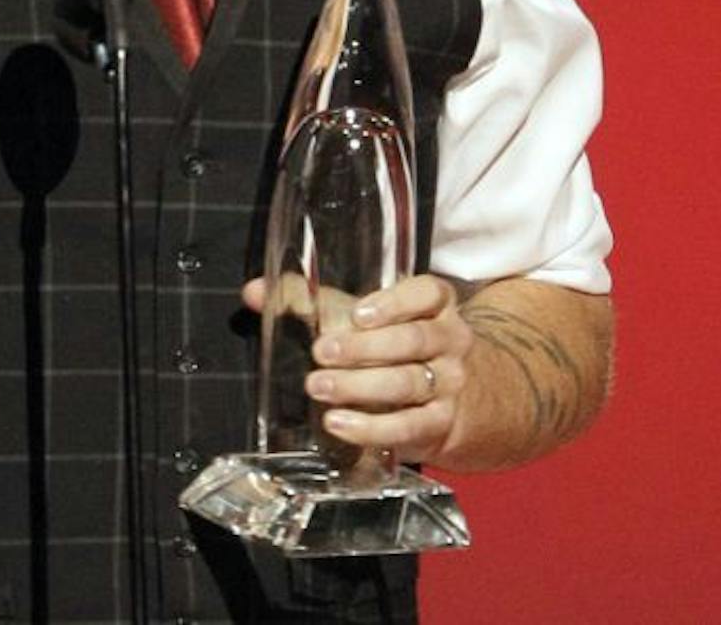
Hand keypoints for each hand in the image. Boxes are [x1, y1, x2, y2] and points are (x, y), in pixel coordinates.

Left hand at [243, 273, 471, 465]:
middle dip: (365, 348)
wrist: (466, 399)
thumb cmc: (401, 346)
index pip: (428, 294)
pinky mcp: (440, 423)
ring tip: (318, 387)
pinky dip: (372, 428)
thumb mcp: (369, 318)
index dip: (395, 302)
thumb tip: (254, 292)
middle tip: (321, 353)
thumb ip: (312, 302)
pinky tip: (339, 424)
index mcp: (435, 307)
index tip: (358, 313)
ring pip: (409, 382)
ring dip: (360, 387)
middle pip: (413, 341)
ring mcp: (449, 384)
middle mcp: (449, 342)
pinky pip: (409, 426)